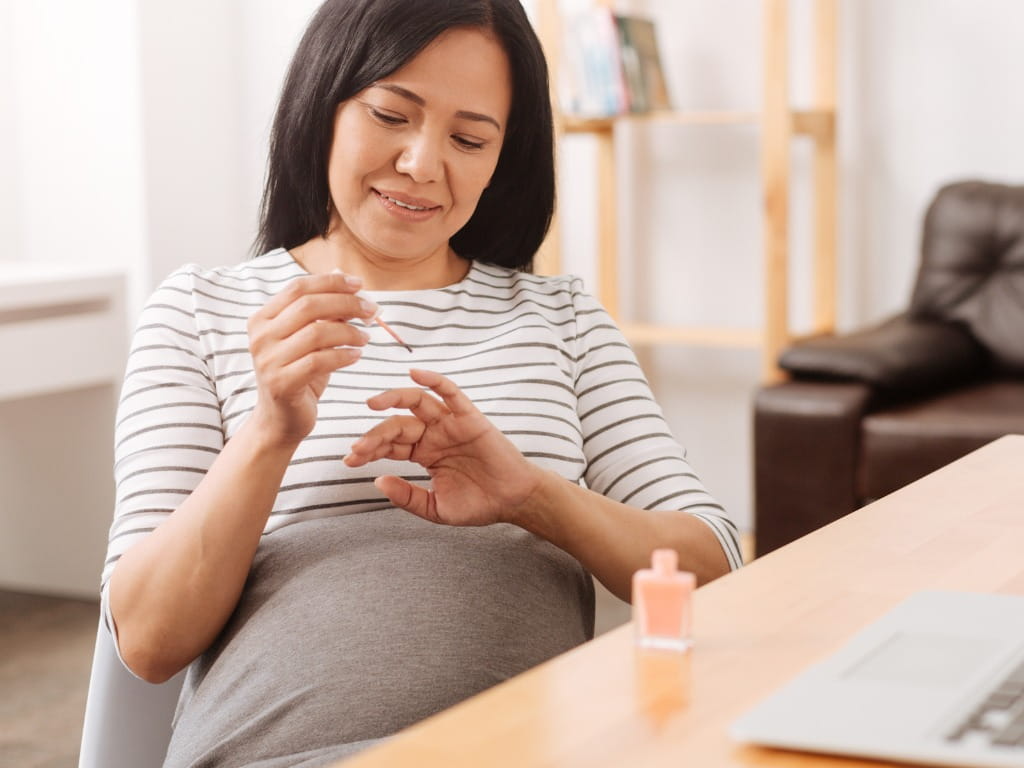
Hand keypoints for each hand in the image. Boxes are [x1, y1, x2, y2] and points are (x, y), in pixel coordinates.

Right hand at [247, 272, 376, 444]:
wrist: (280, 420)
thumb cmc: (298, 375)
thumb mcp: (310, 339)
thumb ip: (323, 311)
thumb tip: (344, 278)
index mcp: (262, 319)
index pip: (298, 288)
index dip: (331, 283)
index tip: (359, 284)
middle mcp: (260, 336)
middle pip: (308, 306)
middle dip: (346, 304)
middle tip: (371, 311)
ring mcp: (268, 360)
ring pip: (316, 333)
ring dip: (349, 332)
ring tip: (365, 337)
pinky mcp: (281, 383)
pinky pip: (319, 361)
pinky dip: (343, 355)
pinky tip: (356, 355)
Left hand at [343, 369, 542, 525]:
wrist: (512, 502)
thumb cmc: (478, 504)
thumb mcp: (435, 508)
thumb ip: (408, 497)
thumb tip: (378, 481)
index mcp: (423, 453)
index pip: (390, 445)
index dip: (368, 450)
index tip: (349, 461)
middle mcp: (433, 434)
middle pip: (397, 424)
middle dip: (375, 435)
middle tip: (358, 448)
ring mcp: (450, 423)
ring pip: (418, 402)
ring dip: (394, 398)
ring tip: (372, 403)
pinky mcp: (470, 417)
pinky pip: (451, 393)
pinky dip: (434, 380)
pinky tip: (416, 374)